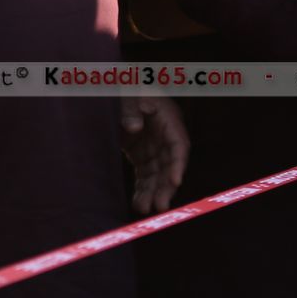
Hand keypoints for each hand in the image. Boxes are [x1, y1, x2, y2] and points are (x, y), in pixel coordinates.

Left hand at [120, 94, 187, 213]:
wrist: (118, 88)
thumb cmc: (128, 88)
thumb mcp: (129, 94)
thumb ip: (130, 108)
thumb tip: (133, 127)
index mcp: (168, 119)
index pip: (178, 145)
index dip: (178, 164)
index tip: (175, 180)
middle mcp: (165, 137)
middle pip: (169, 165)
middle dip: (165, 187)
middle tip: (159, 206)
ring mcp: (154, 148)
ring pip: (158, 175)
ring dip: (152, 192)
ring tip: (143, 209)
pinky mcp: (142, 155)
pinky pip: (145, 175)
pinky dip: (142, 189)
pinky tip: (137, 203)